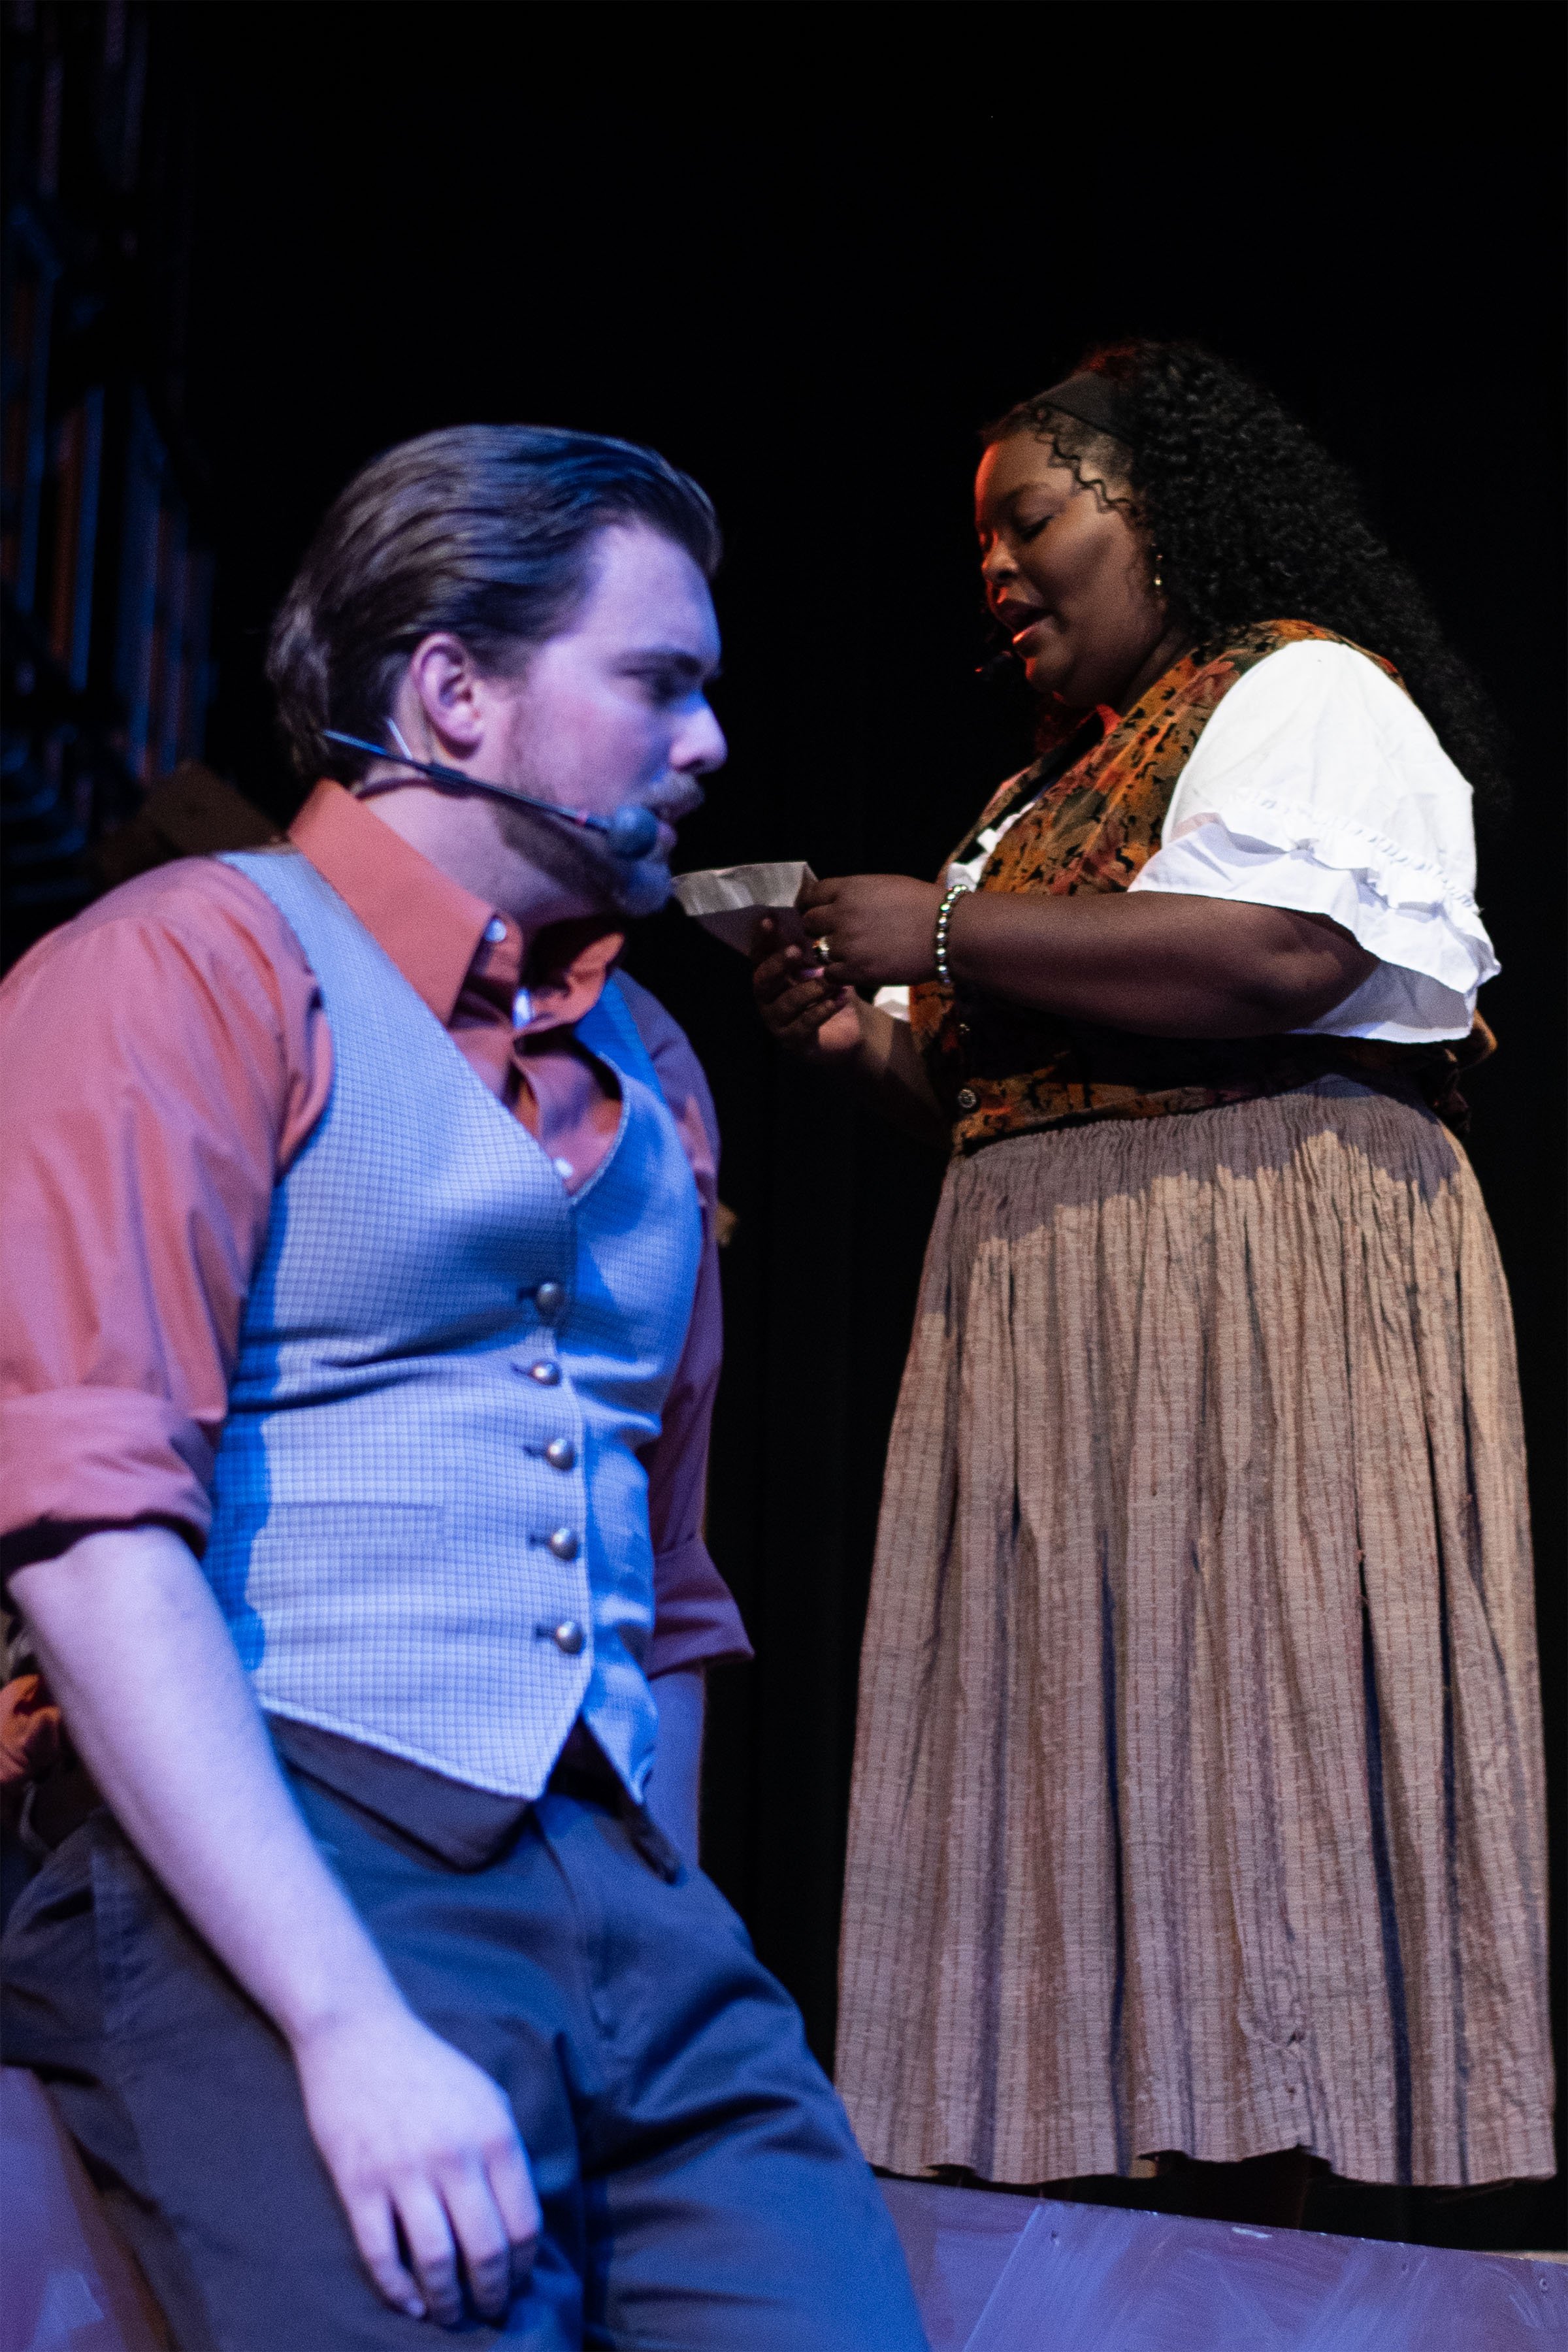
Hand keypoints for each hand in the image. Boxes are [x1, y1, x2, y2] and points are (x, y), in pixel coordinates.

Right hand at [293, 2002, 539, 2326]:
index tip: (518, 2281)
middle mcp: (454, 2157)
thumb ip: (506, 2152)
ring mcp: (403, 2172)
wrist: (358, 2035)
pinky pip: (382, 2256)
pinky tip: (411, 2303)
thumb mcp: (486, 2096)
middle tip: (489, 2310)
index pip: (523, 2223)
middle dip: (491, 2293)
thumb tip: (519, 2219)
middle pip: (485, 2251)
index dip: (524, 2265)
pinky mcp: (358, 2184)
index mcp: (494, 2135)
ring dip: (448, 2302)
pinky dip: (398, 2291)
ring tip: (451, 2314)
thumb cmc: (428, 2067)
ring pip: (435, 2262)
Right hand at [750, 920, 863, 1062]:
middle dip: (779, 963)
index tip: (770, 919)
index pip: (759, 956)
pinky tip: (841, 997)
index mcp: (769, 978)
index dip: (762, 939)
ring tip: (832, 980)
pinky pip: (806, 1024)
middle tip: (797, 949)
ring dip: (810, 988)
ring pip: (787, 1003)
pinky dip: (824, 1009)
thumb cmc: (830, 990)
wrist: (851, 1027)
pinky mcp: (795, 1041)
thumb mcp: (820, 965)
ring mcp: (777, 1022)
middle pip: (762, 980)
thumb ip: (807, 948)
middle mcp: (767, 1000)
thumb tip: (803, 916)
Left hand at [796, 875, 943, 988]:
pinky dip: (839, 973)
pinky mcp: (855, 970)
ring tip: (853, 954)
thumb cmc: (926, 905)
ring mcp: (846, 944)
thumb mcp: (885, 885)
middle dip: (817, 929)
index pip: (812, 894)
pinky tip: (855, 969)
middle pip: (809, 923)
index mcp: (849, 888)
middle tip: (832, 936)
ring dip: (832, 953)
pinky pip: (830, 974)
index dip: (811, 904)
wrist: (949, 933)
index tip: (815, 912)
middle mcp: (841, 914)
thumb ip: (857, 893)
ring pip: (820, 950)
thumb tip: (840, 902)